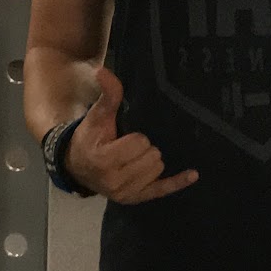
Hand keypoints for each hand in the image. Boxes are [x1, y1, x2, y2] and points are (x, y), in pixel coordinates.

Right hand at [65, 66, 198, 205]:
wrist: (77, 166)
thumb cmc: (90, 138)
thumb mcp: (97, 116)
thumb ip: (107, 95)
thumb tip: (103, 71)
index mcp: (103, 159)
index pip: (139, 143)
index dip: (135, 137)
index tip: (124, 137)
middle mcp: (114, 180)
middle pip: (152, 157)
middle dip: (145, 148)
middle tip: (130, 147)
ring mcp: (126, 193)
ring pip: (158, 169)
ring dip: (151, 160)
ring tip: (135, 157)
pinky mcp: (136, 199)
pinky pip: (162, 190)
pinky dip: (178, 182)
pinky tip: (193, 174)